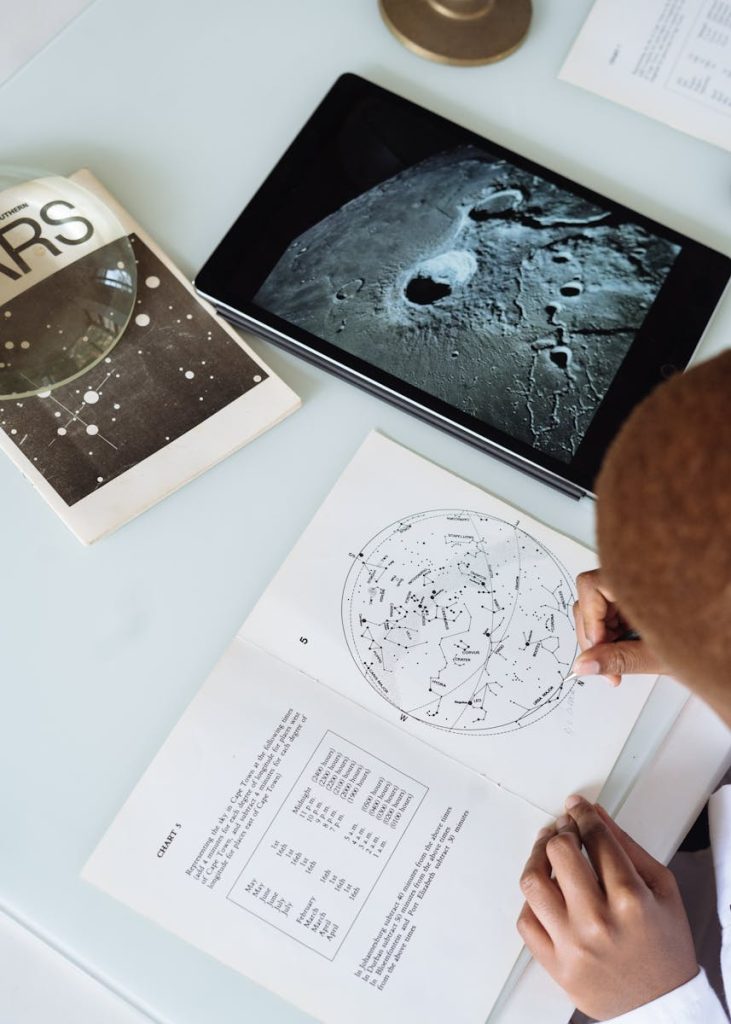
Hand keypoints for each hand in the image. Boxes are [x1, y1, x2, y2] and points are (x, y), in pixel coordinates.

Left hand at [517, 797, 697, 1020]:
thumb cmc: (665, 947)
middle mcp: (597, 921)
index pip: (596, 838)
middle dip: (561, 831)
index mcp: (630, 899)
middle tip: (564, 829)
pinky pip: (526, 920)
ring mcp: (572, 945)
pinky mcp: (554, 964)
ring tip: (547, 851)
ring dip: (537, 857)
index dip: (583, 814)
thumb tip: (595, 815)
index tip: (577, 807)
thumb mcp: (662, 889)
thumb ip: (627, 847)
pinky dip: (531, 899)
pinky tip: (546, 891)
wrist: (661, 1005)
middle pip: (559, 852)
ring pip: (532, 882)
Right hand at [572, 569, 666, 684]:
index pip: (590, 586)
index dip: (590, 622)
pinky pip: (617, 602)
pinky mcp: (646, 590)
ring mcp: (642, 581)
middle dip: (596, 632)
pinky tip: (636, 640)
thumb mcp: (659, 654)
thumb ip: (617, 659)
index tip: (599, 648)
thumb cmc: (712, 638)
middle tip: (609, 660)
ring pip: (601, 601)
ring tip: (629, 651)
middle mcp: (639, 573)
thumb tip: (584, 664)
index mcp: (640, 577)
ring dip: (607, 631)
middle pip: (591, 594)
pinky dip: (619, 626)